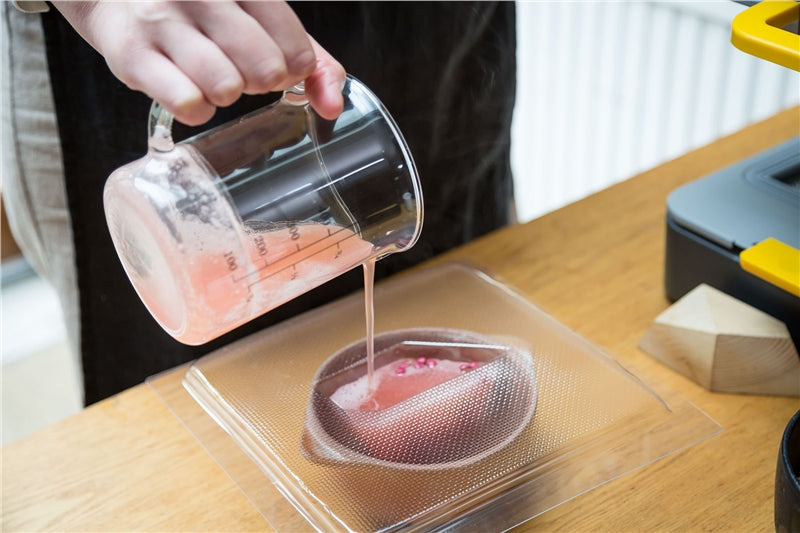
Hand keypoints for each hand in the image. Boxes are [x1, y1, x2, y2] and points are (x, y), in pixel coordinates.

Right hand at [52, 1, 345, 124]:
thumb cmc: (200, 13)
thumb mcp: (259, 20)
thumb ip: (309, 58)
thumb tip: (334, 105)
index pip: (295, 46)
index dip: (292, 70)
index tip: (276, 66)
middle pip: (264, 69)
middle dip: (260, 82)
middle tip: (241, 72)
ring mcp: (164, 21)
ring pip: (226, 86)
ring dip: (226, 94)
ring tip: (212, 78)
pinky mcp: (132, 54)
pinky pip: (187, 103)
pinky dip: (196, 109)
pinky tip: (189, 91)